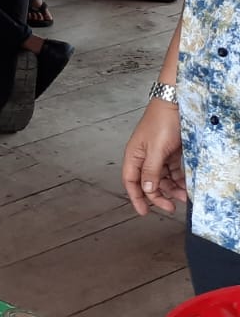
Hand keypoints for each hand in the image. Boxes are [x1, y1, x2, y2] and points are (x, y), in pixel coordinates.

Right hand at [122, 99, 186, 215]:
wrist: (177, 104)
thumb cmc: (162, 122)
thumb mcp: (156, 149)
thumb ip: (151, 170)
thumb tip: (146, 189)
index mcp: (134, 155)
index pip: (131, 182)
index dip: (136, 198)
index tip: (144, 212)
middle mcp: (144, 157)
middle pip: (148, 183)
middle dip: (158, 196)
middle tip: (170, 207)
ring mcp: (158, 155)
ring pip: (162, 179)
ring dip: (171, 189)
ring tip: (183, 196)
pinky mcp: (171, 152)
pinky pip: (173, 172)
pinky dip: (179, 180)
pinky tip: (186, 185)